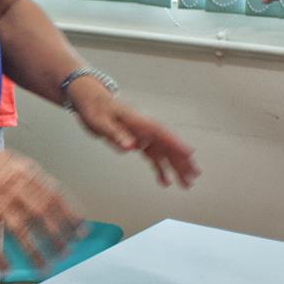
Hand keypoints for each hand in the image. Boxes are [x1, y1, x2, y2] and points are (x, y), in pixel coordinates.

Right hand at [0, 138, 81, 270]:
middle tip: (66, 253)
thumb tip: (48, 196)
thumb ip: (29, 178)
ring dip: (34, 252)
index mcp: (24, 173)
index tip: (80, 231)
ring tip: (44, 267)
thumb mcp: (11, 160)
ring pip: (21, 232)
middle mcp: (13, 188)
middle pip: (42, 216)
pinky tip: (6, 268)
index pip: (55, 197)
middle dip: (57, 237)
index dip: (70, 216)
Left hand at [69, 82, 200, 188]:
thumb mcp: (101, 122)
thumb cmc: (96, 108)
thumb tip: (130, 147)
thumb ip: (116, 134)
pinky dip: (159, 169)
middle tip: (194, 175)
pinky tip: (165, 181)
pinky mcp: (138, 141)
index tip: (189, 153)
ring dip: (175, 167)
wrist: (90, 100)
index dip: (175, 143)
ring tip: (186, 183)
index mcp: (139, 121)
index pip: (161, 133)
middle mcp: (145, 128)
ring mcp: (143, 135)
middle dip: (181, 160)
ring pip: (163, 153)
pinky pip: (152, 157)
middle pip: (167, 145)